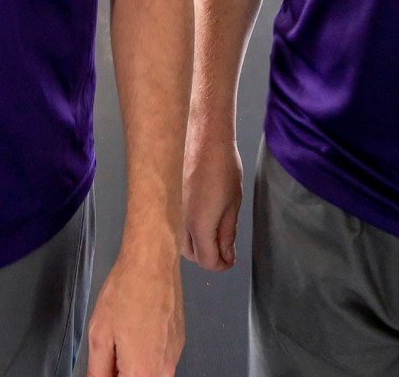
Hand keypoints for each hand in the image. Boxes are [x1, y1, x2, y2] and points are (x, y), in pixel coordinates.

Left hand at [85, 244, 183, 376]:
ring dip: (133, 366)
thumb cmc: (125, 293)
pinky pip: (159, 361)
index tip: (105, 366)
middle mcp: (164, 370)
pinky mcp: (179, 342)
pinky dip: (145, 355)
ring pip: (150, 374)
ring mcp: (175, 356)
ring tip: (121, 338)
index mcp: (143, 372)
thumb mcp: (99, 335)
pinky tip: (135, 330)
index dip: (110, 376)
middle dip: (121, 373)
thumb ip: (98, 371)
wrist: (153, 262)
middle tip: (110, 354)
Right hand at [181, 130, 242, 269]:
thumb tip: (226, 254)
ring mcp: (170, 210)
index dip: (222, 264)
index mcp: (199, 225)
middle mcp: (179, 222)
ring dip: (197, 241)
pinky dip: (187, 227)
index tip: (231, 258)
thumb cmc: (222, 165)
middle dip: (209, 254)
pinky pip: (174, 223)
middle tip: (225, 243)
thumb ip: (227, 233)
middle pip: (192, 255)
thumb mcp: (233, 202)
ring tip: (214, 227)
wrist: (202, 134)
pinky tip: (200, 212)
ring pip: (180, 240)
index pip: (207, 262)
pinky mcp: (166, 200)